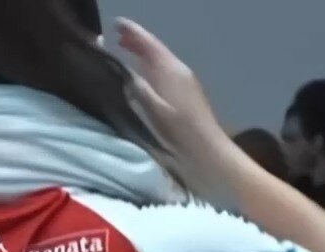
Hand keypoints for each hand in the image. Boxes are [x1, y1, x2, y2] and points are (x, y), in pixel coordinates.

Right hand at [115, 19, 236, 196]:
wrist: (209, 155)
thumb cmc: (181, 136)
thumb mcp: (155, 113)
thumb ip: (138, 90)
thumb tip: (124, 74)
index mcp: (170, 71)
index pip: (148, 44)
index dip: (132, 32)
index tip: (115, 23)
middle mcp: (178, 72)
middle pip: (155, 50)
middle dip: (136, 42)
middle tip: (116, 37)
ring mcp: (184, 84)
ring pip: (159, 62)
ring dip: (142, 55)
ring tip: (125, 52)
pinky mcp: (186, 97)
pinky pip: (163, 74)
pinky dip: (149, 69)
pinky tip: (142, 77)